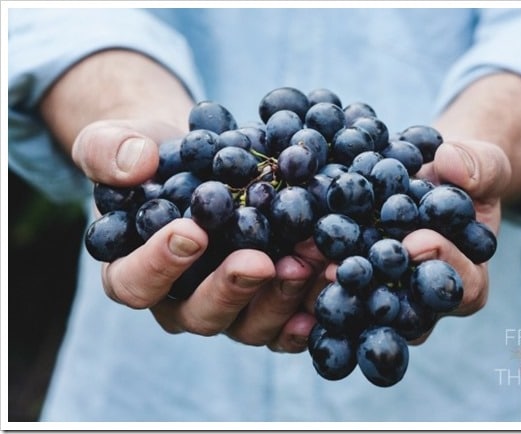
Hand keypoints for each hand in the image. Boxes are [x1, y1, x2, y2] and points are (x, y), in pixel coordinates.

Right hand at [74, 119, 324, 352]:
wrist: (200, 160)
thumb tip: (135, 164)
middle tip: (260, 261)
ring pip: (250, 324)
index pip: (135, 283)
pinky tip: (332, 283)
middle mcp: (180, 301)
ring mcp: (228, 307)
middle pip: (200, 314)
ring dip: (281, 297)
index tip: (192, 232)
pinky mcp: (267, 303)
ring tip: (309, 261)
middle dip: (232, 289)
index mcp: (133, 271)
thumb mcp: (116, 141)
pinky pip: (288, 322)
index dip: (159, 265)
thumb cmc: (152, 157)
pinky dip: (311, 309)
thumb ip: (109, 151)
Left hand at [307, 139, 511, 343]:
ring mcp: (386, 299)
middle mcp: (424, 303)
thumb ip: (479, 166)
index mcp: (466, 280)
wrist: (427, 179)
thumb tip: (451, 163)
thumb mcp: (483, 164)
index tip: (416, 241)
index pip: (462, 287)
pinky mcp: (353, 288)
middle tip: (344, 268)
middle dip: (375, 288)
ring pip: (362, 310)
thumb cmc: (462, 177)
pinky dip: (309, 277)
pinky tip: (286, 258)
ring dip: (332, 289)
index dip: (441, 264)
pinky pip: (333, 292)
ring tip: (306, 263)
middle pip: (404, 311)